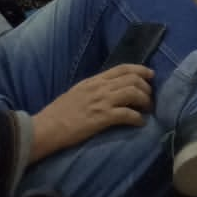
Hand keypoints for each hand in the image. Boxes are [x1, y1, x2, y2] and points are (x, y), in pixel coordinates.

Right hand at [30, 66, 152, 162]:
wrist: (46, 127)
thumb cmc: (59, 112)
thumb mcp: (78, 91)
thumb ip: (94, 87)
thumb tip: (110, 88)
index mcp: (94, 80)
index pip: (123, 68)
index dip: (140, 69)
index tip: (151, 75)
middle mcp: (100, 87)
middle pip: (132, 79)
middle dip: (146, 87)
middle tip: (150, 97)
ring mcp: (102, 102)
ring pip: (133, 93)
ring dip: (145, 101)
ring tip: (148, 109)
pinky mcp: (102, 118)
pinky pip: (127, 114)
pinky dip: (137, 118)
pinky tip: (140, 123)